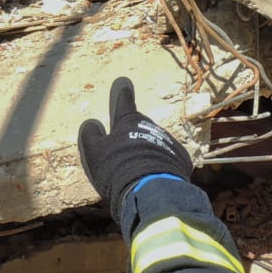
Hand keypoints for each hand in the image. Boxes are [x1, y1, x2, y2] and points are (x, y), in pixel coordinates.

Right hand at [77, 77, 193, 218]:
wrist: (150, 190)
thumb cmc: (117, 167)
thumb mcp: (94, 152)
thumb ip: (91, 135)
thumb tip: (91, 123)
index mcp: (128, 121)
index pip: (123, 103)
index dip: (122, 94)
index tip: (124, 83)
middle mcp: (150, 126)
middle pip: (140, 125)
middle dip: (134, 132)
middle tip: (126, 148)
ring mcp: (168, 141)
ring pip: (154, 142)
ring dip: (147, 150)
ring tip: (138, 169)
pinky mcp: (180, 158)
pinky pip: (167, 157)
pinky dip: (161, 163)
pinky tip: (154, 177)